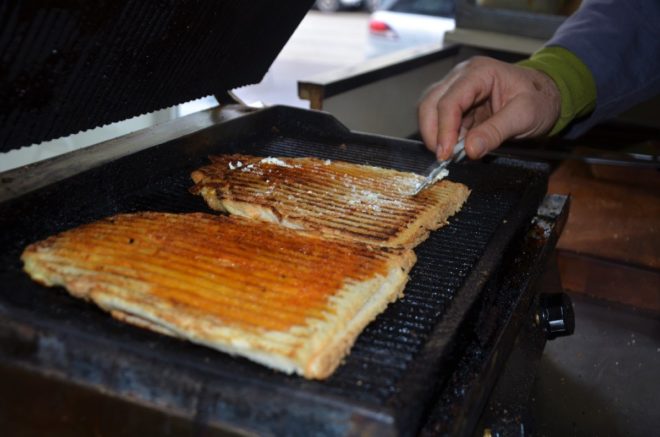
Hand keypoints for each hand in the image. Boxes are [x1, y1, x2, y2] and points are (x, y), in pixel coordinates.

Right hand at [418, 56, 560, 159]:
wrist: (547, 95)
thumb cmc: (540, 99)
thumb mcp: (525, 116)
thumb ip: (496, 131)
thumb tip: (469, 150)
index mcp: (480, 72)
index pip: (450, 100)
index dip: (444, 129)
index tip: (446, 154)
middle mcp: (463, 75)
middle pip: (431, 102)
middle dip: (432, 132)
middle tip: (443, 157)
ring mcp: (458, 87)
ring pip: (430, 110)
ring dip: (435, 134)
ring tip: (450, 153)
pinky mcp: (458, 103)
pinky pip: (441, 119)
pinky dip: (444, 135)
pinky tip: (456, 147)